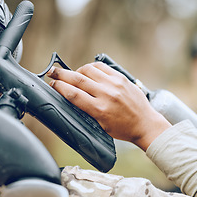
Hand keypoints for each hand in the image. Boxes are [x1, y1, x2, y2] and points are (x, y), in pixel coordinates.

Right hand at [47, 62, 171, 150]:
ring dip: (75, 71)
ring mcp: (114, 84)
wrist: (145, 123)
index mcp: (99, 110)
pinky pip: (101, 67)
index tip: (52, 85)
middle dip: (60, 74)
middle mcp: (106, 94)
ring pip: (88, 70)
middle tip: (51, 72)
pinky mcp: (121, 77)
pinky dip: (90, 68)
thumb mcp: (100, 125)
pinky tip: (86, 71)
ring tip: (71, 75)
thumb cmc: (122, 129)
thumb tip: (70, 97)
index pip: (73, 94)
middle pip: (77, 79)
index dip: (59, 87)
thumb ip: (86, 111)